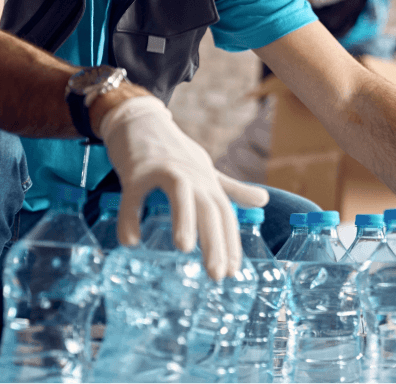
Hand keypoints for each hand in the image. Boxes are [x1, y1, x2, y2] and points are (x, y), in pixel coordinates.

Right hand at [96, 95, 268, 278]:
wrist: (140, 120)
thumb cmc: (174, 151)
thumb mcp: (205, 169)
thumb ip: (231, 188)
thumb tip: (264, 200)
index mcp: (206, 180)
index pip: (225, 213)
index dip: (231, 242)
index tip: (234, 272)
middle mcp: (191, 175)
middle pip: (208, 207)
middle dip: (215, 241)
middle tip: (217, 274)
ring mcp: (163, 169)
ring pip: (180, 193)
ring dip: (184, 219)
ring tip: (184, 248)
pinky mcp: (136, 169)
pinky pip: (134, 194)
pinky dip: (131, 216)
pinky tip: (131, 240)